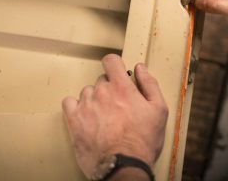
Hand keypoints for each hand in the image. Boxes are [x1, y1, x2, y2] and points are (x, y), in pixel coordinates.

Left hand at [62, 54, 167, 177]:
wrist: (123, 166)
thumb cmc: (142, 141)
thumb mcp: (159, 110)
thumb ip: (149, 84)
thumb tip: (141, 68)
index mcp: (122, 87)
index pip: (111, 61)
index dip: (114, 64)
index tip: (117, 71)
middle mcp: (101, 92)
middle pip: (101, 79)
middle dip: (109, 88)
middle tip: (118, 104)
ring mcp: (86, 106)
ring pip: (87, 92)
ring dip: (94, 99)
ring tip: (104, 115)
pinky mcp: (74, 121)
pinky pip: (69, 103)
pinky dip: (76, 106)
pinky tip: (86, 115)